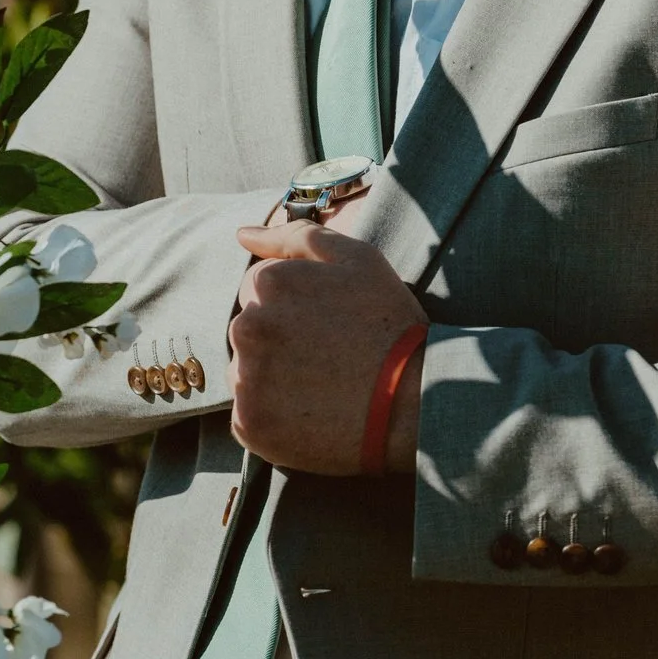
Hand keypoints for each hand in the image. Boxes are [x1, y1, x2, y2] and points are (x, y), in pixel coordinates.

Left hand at [229, 221, 425, 475]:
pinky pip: (249, 414)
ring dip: (274, 377)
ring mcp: (245, 379)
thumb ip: (297, 236)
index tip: (329, 324)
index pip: (261, 289)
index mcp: (268, 283)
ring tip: (321, 385)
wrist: (414, 403)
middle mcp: (247, 328)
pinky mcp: (249, 424)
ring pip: (247, 371)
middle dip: (281, 339)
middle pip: (251, 329)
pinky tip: (311, 413)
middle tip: (328, 356)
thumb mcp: (358, 260)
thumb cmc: (390, 324)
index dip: (298, 306)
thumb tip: (242, 234)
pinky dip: (273, 416)